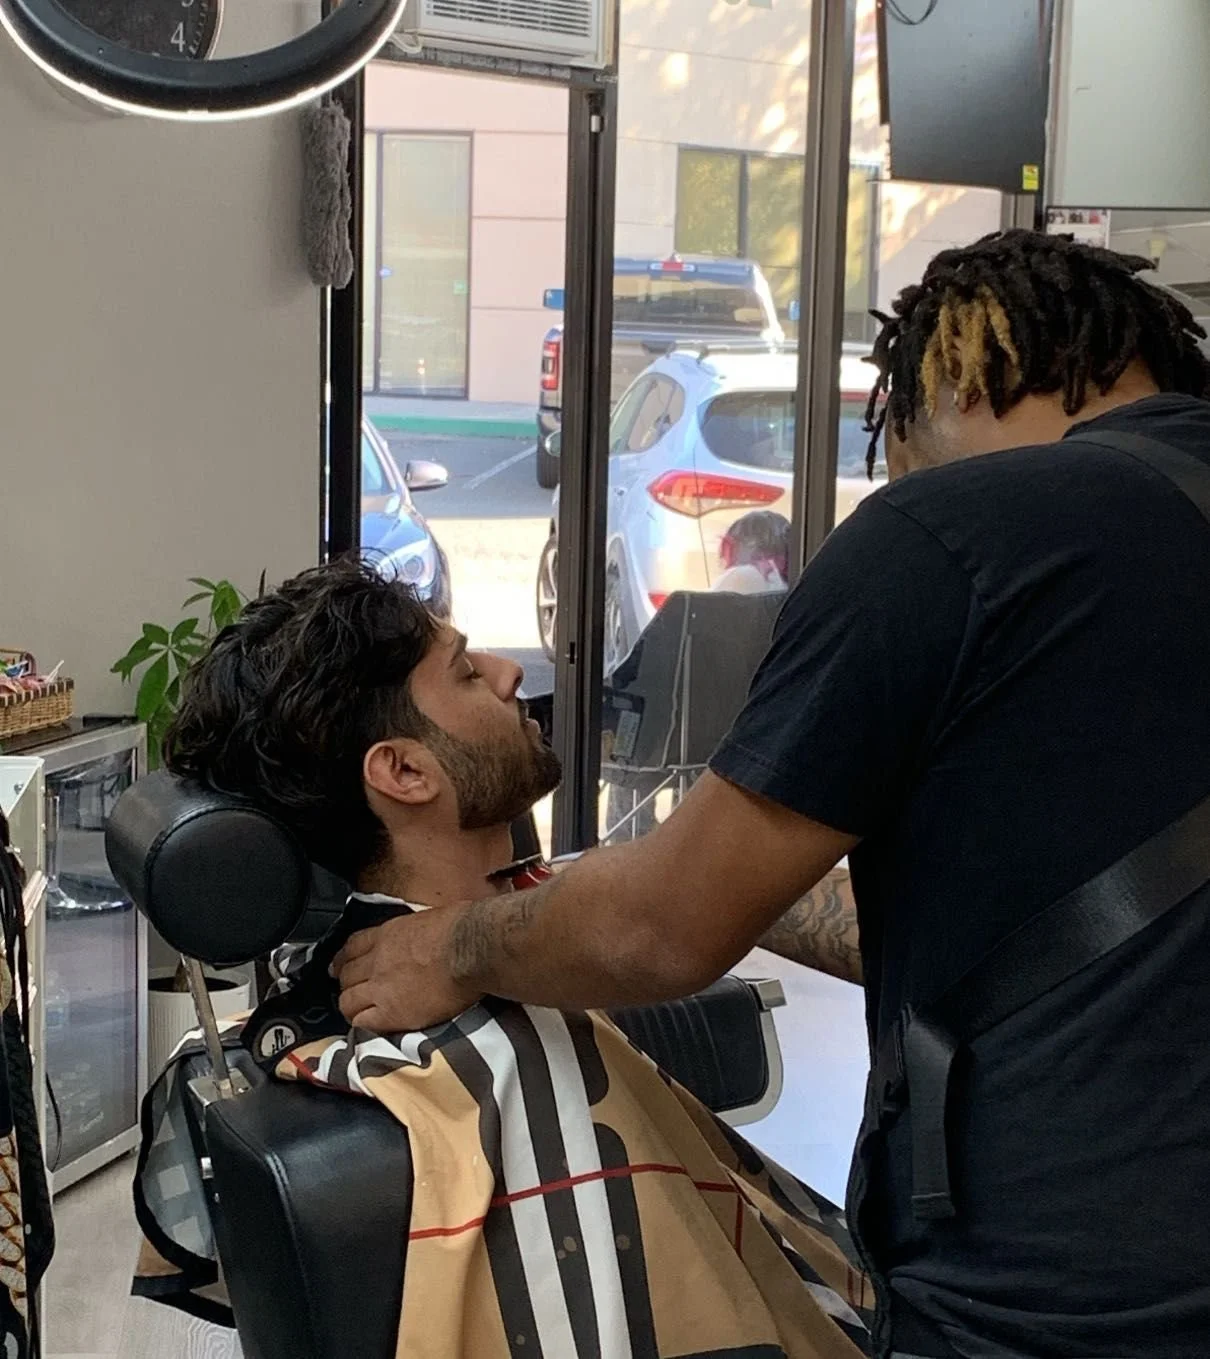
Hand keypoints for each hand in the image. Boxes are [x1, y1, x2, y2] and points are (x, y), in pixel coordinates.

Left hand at [332, 907, 482, 1032]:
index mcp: (388, 934)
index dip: (343, 959)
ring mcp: (381, 987)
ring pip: (347, 1001)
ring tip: (359, 1012)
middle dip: (347, 984)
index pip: (352, 947)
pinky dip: (363, 1024)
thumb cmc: (463, 929)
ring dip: (351, 1007)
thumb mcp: (431, 918)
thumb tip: (425, 935)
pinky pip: (363, 1023)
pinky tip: (371, 1025)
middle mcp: (377, 960)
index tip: (341, 966)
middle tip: (353, 992)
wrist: (472, 948)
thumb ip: (416, 931)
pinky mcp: (392, 1013)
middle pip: (346, 975)